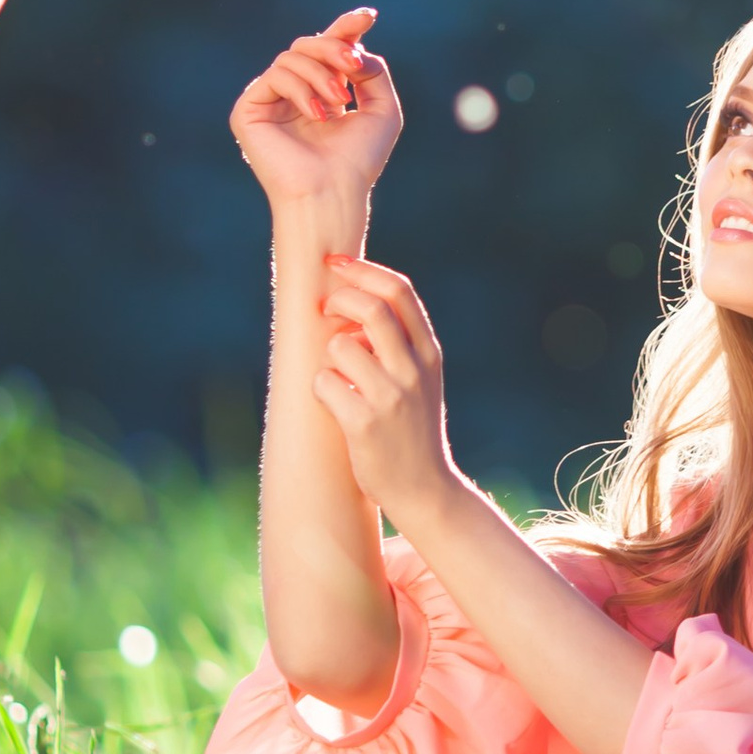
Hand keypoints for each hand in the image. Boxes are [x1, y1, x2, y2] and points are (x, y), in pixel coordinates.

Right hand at [230, 11, 401, 212]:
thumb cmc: (359, 161)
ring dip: (321, 73)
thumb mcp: (382, 109)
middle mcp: (293, 95)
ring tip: (339, 101)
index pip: (328, 50)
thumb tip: (352, 47)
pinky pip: (275, 76)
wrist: (333, 193)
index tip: (368, 16)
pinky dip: (302, 89)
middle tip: (354, 66)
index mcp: (322, 93)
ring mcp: (269, 102)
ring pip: (292, 56)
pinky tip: (319, 115)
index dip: (346, 28)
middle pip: (308, 44)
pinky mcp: (248, 111)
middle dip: (335, 48)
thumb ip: (372, 70)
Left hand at [314, 257, 454, 524]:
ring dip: (329, 357)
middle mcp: (413, 370)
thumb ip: (400, 343)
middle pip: (370, 308)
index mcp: (429, 354)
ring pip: (340, 345)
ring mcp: (391, 396)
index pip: (399, 291)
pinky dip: (322, 390)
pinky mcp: (363, 423)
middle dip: (338, 299)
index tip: (336, 263)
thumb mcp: (421, 380)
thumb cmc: (413, 431)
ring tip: (341, 381)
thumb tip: (356, 299)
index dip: (362, 270)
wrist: (425, 489)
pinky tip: (337, 407)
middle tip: (325, 310)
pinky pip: (324, 383)